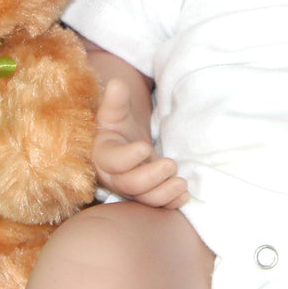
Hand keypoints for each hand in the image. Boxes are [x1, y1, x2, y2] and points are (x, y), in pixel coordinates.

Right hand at [93, 79, 188, 208]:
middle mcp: (113, 176)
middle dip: (151, 178)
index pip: (112, 161)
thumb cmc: (117, 123)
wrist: (123, 140)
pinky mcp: (144, 194)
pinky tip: (184, 196)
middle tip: (171, 164)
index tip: (145, 147)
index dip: (128, 158)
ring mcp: (130, 187)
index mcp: (103, 154)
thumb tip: (117, 84)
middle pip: (129, 185)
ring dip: (163, 194)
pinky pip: (155, 204)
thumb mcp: (115, 110)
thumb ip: (116, 100)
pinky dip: (170, 203)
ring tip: (182, 184)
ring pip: (144, 199)